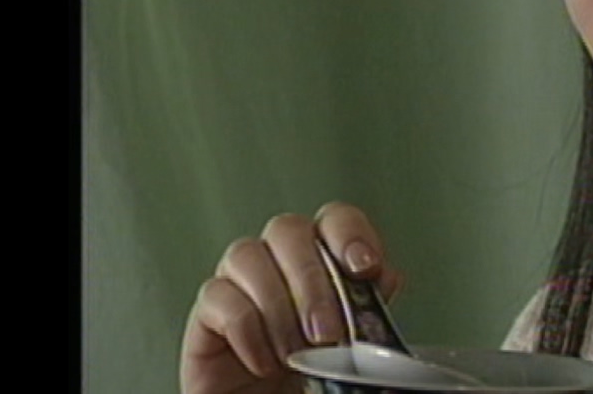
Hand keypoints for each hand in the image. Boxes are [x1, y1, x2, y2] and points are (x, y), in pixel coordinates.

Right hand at [179, 202, 404, 393]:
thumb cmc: (311, 374)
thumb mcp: (351, 342)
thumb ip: (368, 305)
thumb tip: (386, 279)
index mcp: (318, 258)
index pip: (332, 218)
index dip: (348, 233)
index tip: (365, 268)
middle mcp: (276, 260)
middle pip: (287, 230)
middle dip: (312, 281)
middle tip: (328, 332)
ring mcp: (238, 282)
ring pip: (247, 255)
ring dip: (278, 306)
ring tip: (297, 354)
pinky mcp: (207, 314)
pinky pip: (218, 298)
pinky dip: (247, 330)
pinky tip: (265, 361)